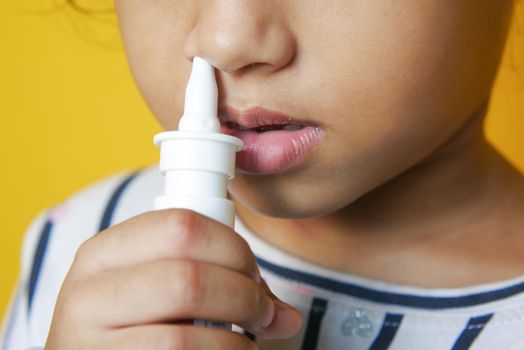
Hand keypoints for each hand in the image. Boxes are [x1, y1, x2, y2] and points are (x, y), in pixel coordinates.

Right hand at [45, 209, 301, 348]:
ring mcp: (86, 342)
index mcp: (103, 252)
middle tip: (261, 311)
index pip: (181, 226)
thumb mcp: (156, 286)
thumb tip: (288, 317)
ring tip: (247, 341)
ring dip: (235, 341)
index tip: (251, 272)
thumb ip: (215, 279)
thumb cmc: (135, 322)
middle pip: (188, 279)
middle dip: (242, 294)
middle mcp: (86, 293)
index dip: (232, 247)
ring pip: (183, 337)